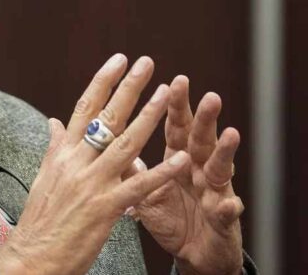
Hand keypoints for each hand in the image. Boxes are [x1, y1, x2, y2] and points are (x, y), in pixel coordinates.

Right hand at [0, 55, 189, 274]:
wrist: (31, 257)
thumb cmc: (39, 221)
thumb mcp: (43, 177)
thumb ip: (54, 147)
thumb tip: (53, 122)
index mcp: (61, 154)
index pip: (83, 108)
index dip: (102, 82)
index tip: (118, 60)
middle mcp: (75, 163)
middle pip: (105, 117)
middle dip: (128, 88)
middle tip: (147, 64)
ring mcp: (91, 184)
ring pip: (125, 144)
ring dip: (148, 117)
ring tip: (167, 94)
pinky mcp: (105, 208)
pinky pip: (138, 187)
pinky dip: (161, 173)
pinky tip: (179, 159)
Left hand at [132, 76, 243, 274]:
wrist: (193, 254)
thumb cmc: (170, 217)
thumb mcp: (143, 188)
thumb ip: (128, 163)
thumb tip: (103, 137)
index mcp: (178, 159)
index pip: (175, 127)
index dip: (174, 106)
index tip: (173, 81)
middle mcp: (199, 170)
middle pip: (200, 139)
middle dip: (203, 118)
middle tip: (208, 96)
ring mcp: (214, 193)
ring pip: (221, 169)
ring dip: (225, 152)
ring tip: (230, 134)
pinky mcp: (223, 220)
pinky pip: (226, 213)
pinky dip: (228, 207)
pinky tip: (230, 201)